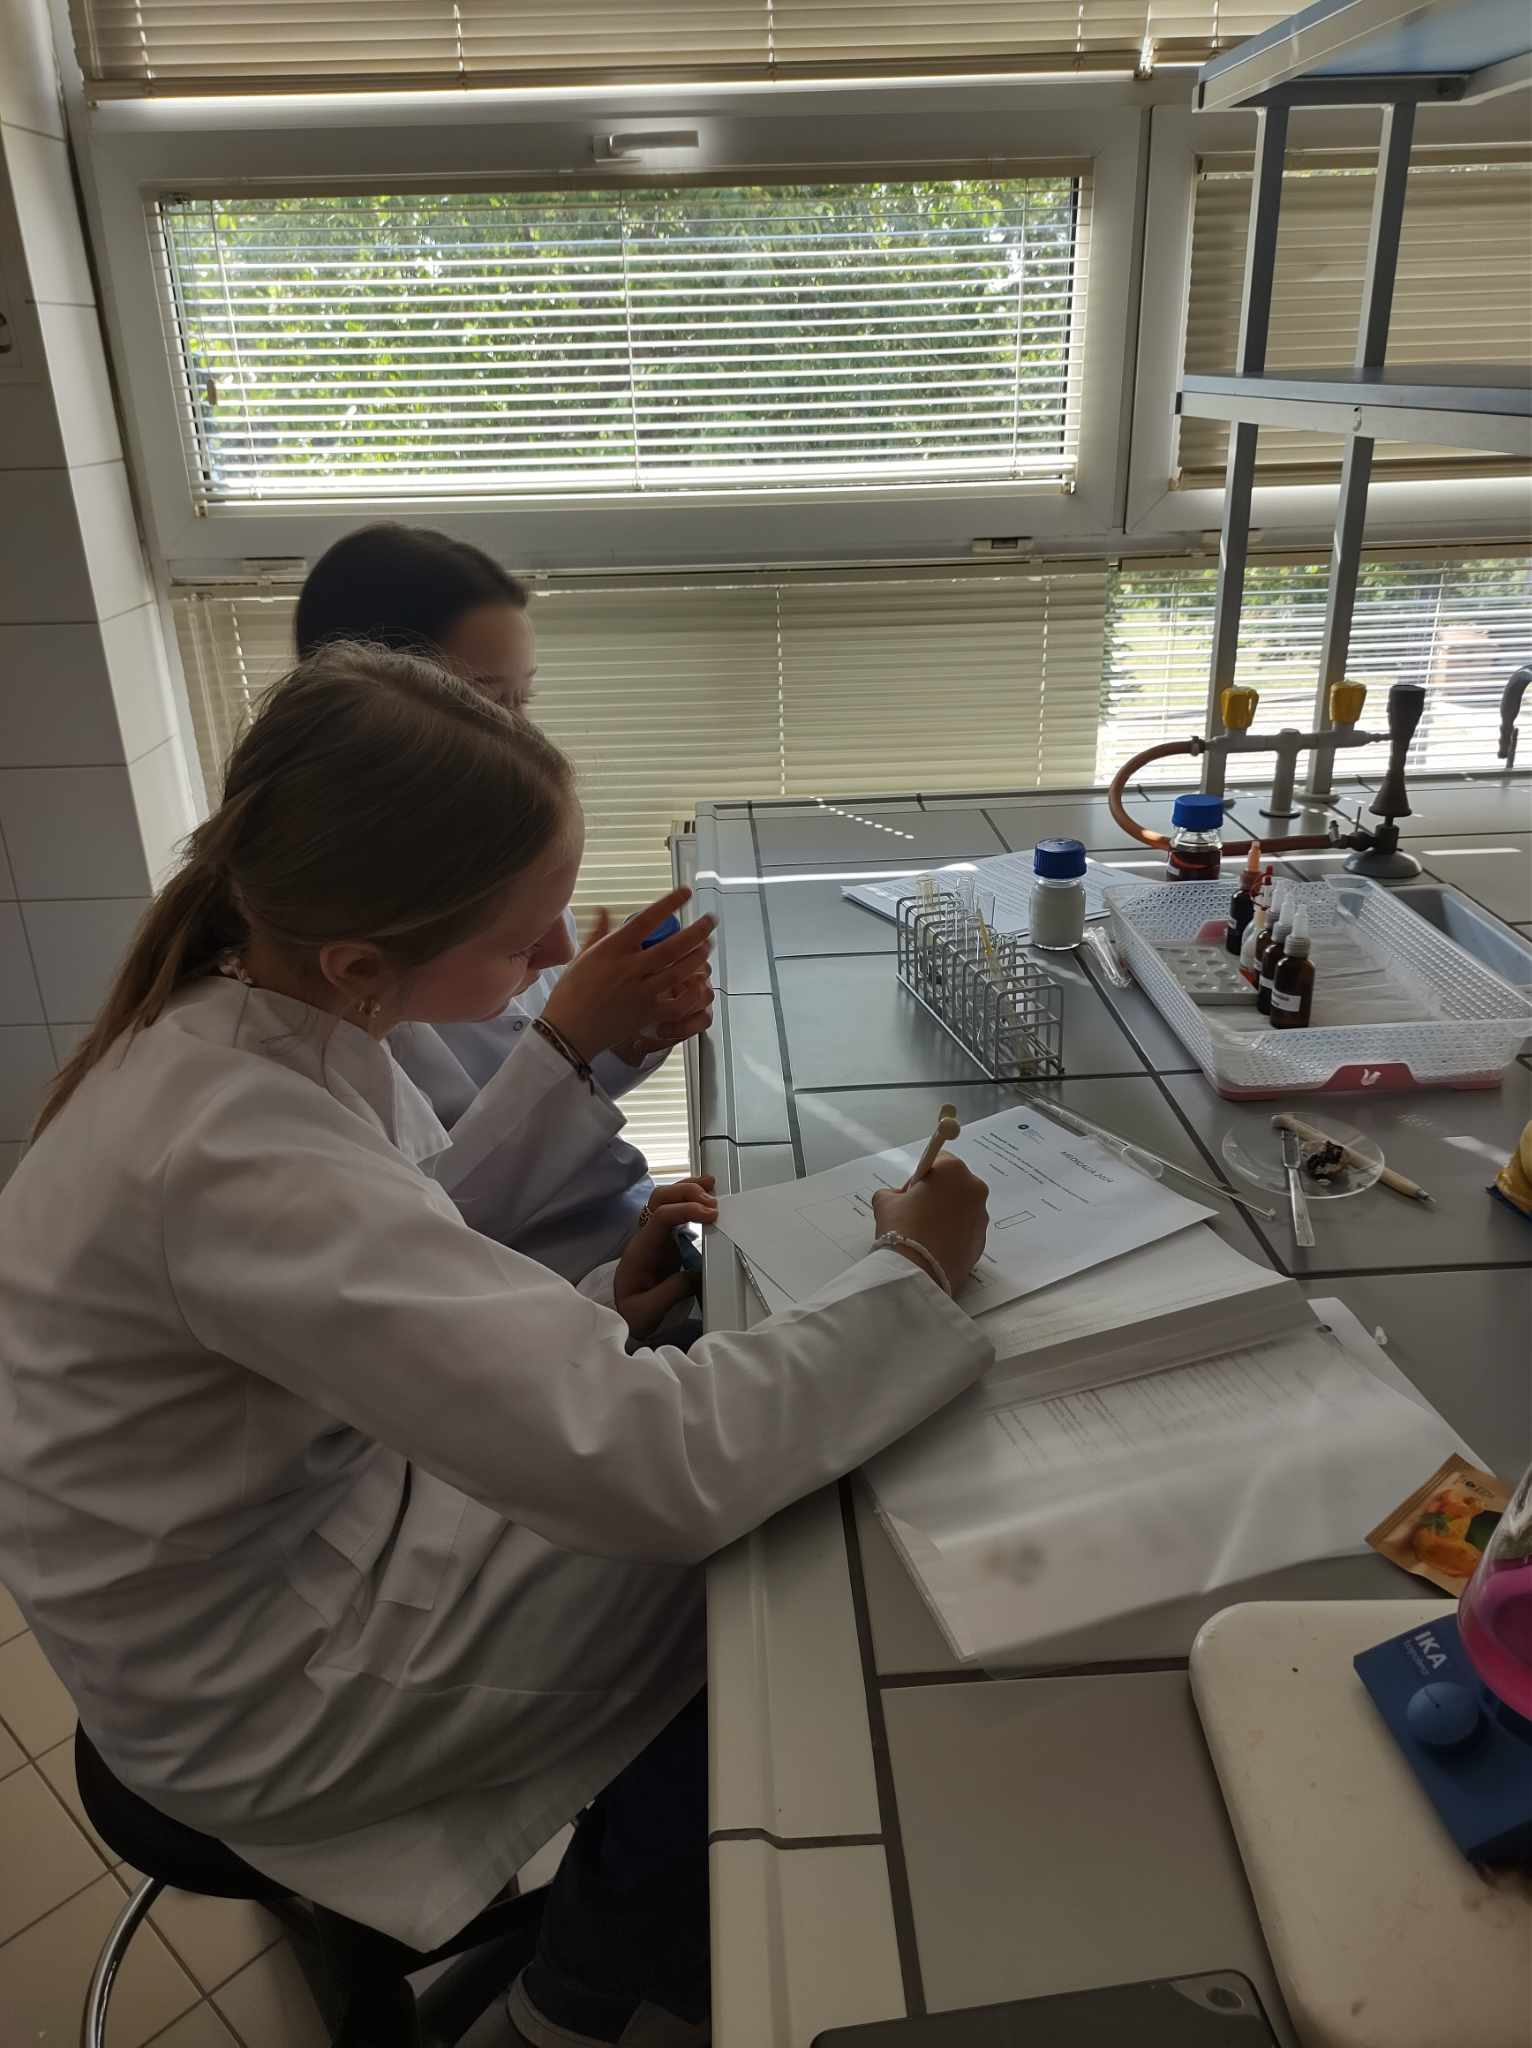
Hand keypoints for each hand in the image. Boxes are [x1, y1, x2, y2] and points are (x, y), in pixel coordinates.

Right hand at [542, 889, 716, 1063]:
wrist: (568, 1031)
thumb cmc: (571, 992)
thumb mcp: (582, 957)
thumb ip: (598, 932)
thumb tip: (604, 908)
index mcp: (612, 950)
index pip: (646, 921)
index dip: (669, 904)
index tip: (686, 892)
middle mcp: (629, 969)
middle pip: (671, 947)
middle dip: (696, 931)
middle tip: (710, 920)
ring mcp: (640, 992)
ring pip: (678, 972)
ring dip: (697, 957)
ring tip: (707, 945)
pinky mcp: (647, 1014)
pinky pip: (677, 1004)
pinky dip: (691, 994)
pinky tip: (700, 983)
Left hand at [614, 1177, 718, 1339]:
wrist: (622, 1317)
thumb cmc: (631, 1314)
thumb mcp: (648, 1312)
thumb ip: (672, 1292)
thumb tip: (700, 1273)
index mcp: (641, 1250)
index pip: (660, 1216)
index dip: (686, 1210)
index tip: (711, 1215)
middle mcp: (646, 1237)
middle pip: (660, 1198)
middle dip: (687, 1192)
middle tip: (714, 1204)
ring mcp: (654, 1237)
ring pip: (665, 1199)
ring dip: (687, 1189)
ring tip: (712, 1186)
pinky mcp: (664, 1242)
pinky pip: (674, 1211)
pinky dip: (689, 1200)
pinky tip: (705, 1200)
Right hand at [870, 1155, 988, 1296]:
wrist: (916, 1272)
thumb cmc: (902, 1228)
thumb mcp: (885, 1201)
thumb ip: (894, 1192)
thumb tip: (899, 1198)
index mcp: (953, 1170)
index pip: (938, 1161)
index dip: (921, 1176)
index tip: (910, 1193)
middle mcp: (974, 1189)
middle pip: (953, 1184)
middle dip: (937, 1195)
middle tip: (915, 1213)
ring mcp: (981, 1216)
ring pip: (961, 1208)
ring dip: (946, 1215)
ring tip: (924, 1234)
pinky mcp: (982, 1241)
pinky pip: (965, 1231)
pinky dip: (953, 1235)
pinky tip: (934, 1247)